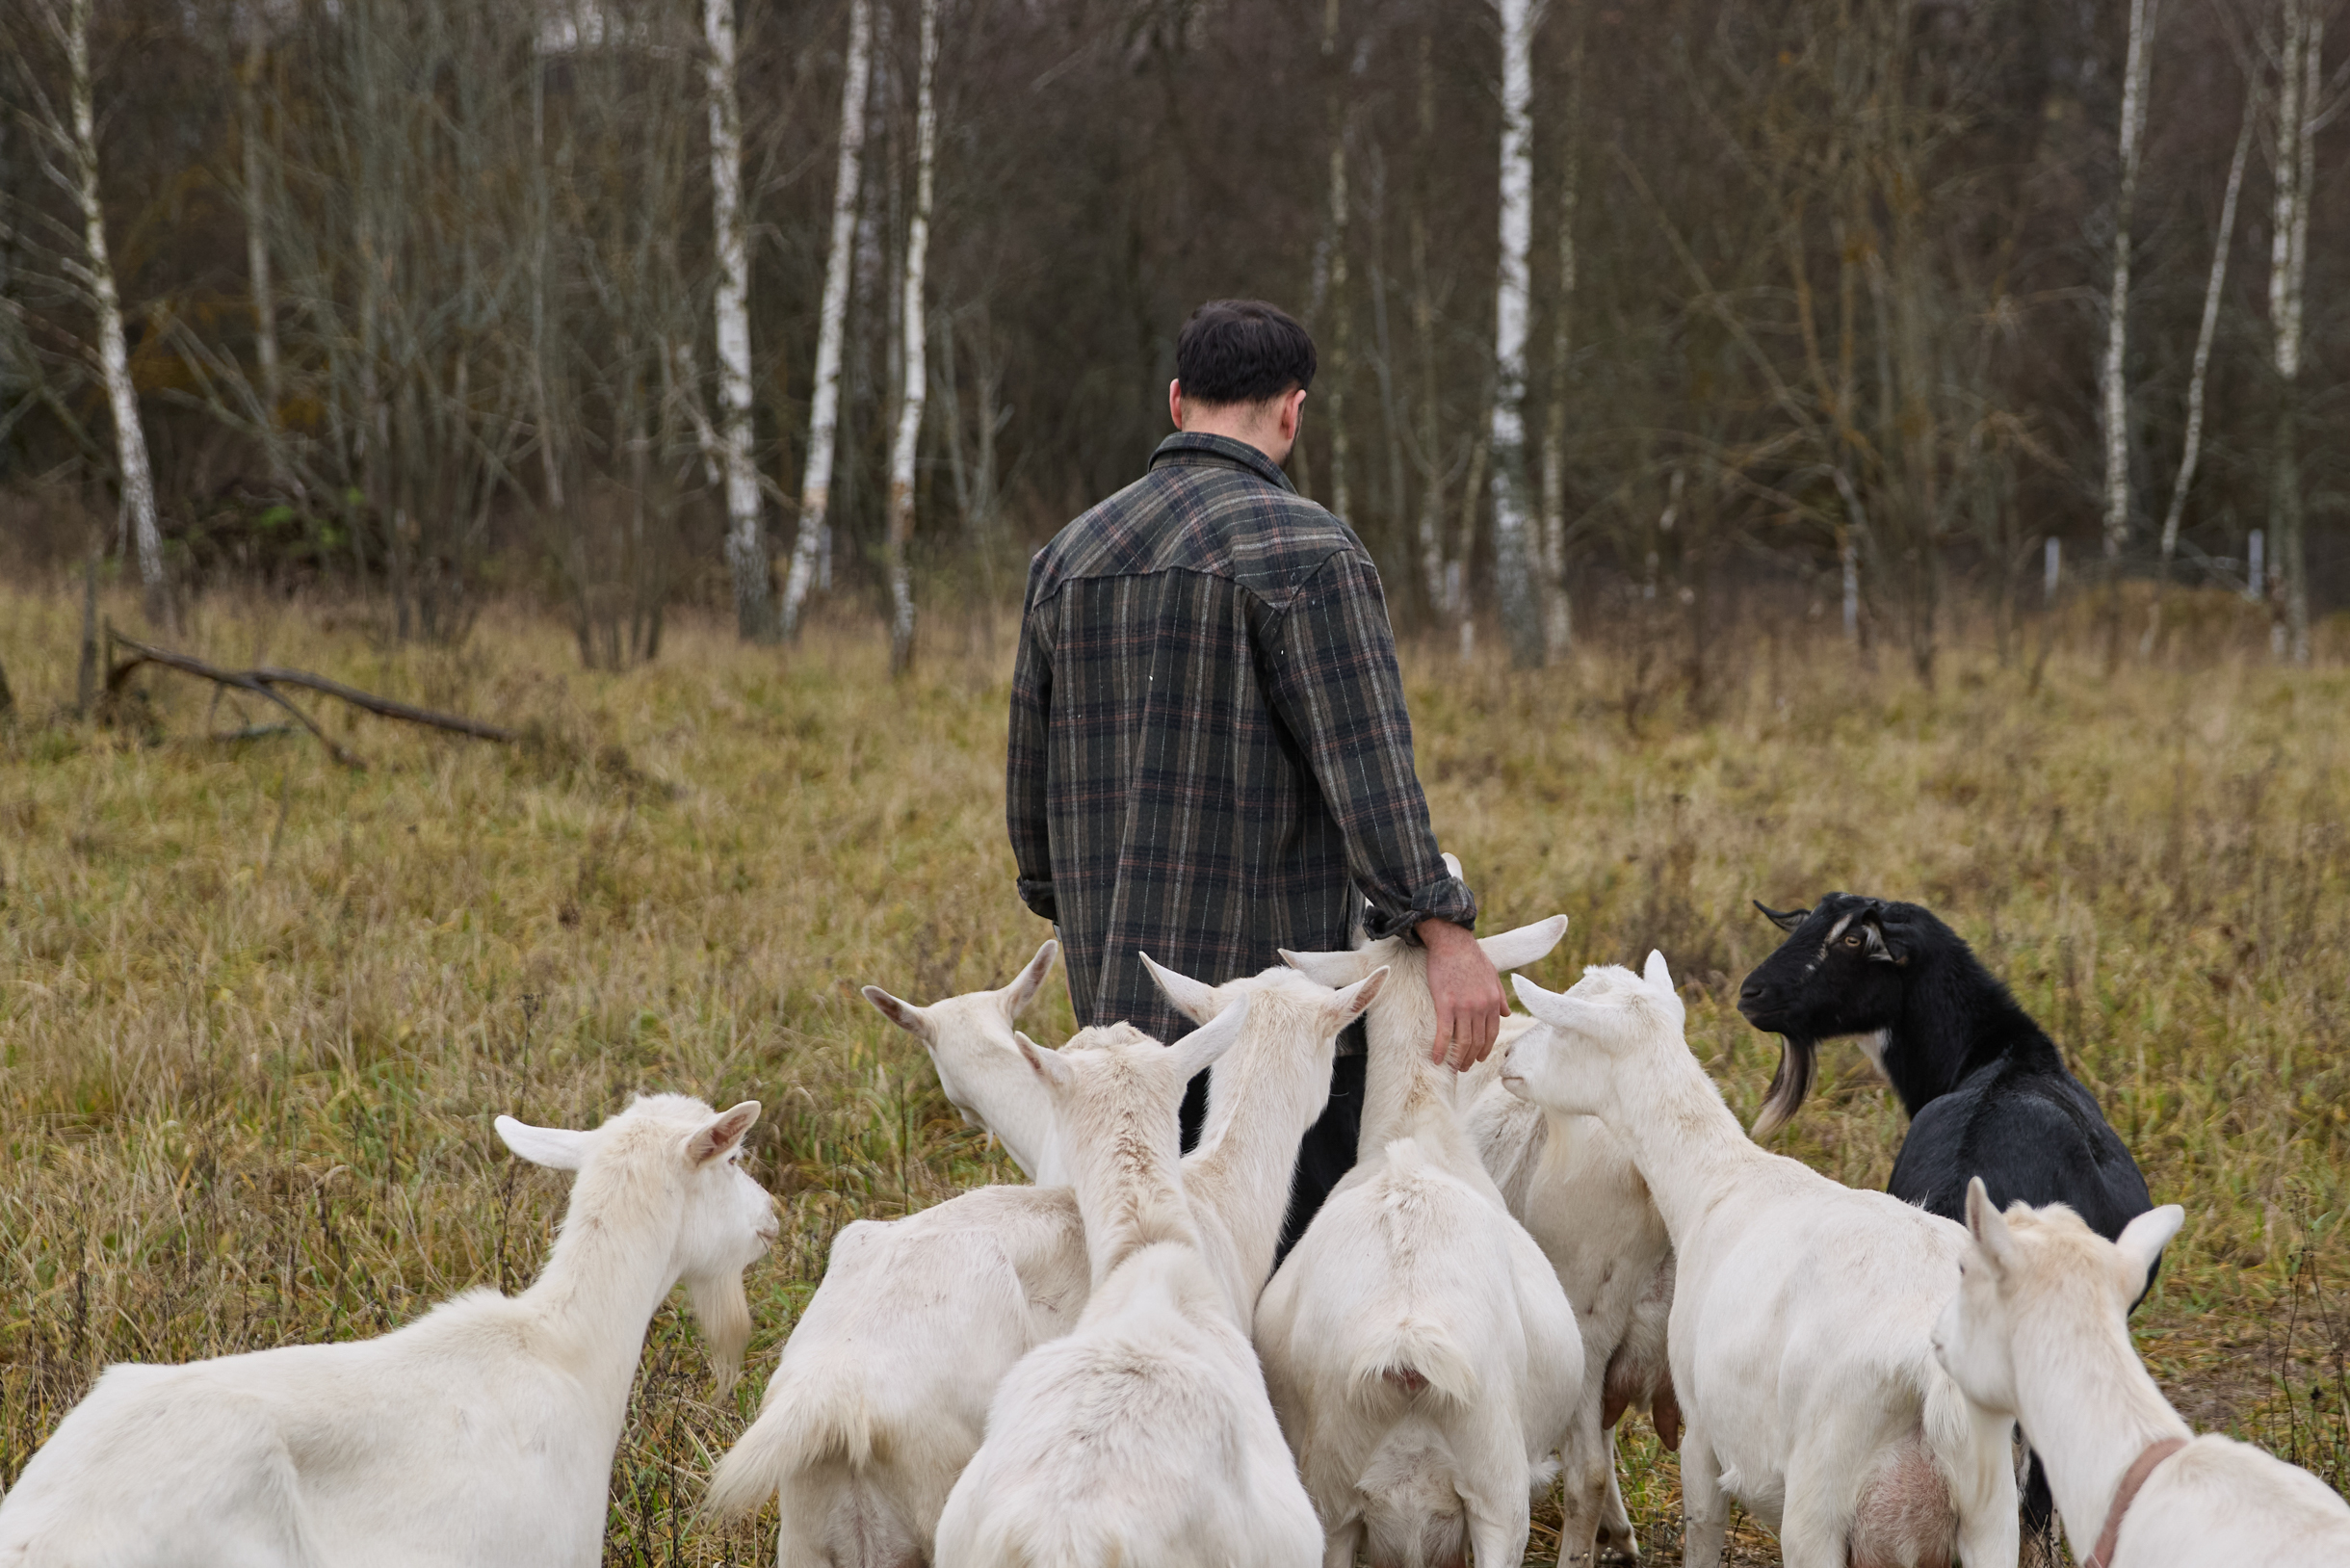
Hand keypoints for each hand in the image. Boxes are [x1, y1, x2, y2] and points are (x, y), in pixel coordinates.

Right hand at [1419, 918, 1507, 1068]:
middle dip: (1470, 1058)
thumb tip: (1507, 1014)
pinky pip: (1444, 1033)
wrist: (1452, 942)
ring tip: (1452, 1067)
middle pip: (1478, 1041)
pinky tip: (1436, 1059)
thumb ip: (1500, 997)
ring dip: (1457, 1058)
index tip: (1477, 1058)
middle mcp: (1481, 1007)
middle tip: (1463, 1067)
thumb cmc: (1471, 957)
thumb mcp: (1493, 975)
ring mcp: (1463, 1007)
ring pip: (1463, 1041)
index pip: (1491, 1033)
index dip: (1485, 1049)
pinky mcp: (1445, 1004)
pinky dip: (1440, 1048)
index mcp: (1493, 1001)